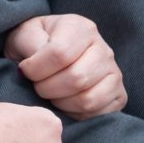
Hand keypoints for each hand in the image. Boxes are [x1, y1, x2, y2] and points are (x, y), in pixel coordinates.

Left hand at [4, 14, 126, 117]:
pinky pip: (98, 113)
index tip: (26, 71)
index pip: (60, 53)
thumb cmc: (34, 45)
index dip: (36, 69)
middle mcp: (103, 48)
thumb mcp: (24, 35)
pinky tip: (65, 103)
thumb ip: (29, 44)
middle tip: (38, 85)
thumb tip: (35, 67)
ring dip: (61, 103)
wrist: (49, 57)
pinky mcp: (118, 95)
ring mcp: (114, 73)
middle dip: (47, 88)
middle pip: (76, 78)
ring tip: (51, 94)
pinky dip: (76, 114)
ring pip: (87, 99)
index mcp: (80, 28)